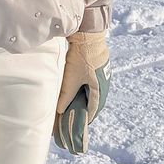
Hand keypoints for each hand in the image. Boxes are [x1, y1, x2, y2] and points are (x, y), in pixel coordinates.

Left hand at [53, 31, 110, 154]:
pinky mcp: (98, 68)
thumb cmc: (81, 57)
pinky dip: (85, 90)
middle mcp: (103, 84)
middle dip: (85, 111)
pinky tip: (77, 89)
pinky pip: (92, 84)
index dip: (86, 119)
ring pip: (93, 93)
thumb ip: (66, 95)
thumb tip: (60, 110)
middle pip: (94, 102)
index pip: (93, 110)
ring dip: (85, 99)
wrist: (88, 35)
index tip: (79, 128)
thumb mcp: (72, 77)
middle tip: (76, 118)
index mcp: (99, 89)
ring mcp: (102, 75)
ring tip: (75, 106)